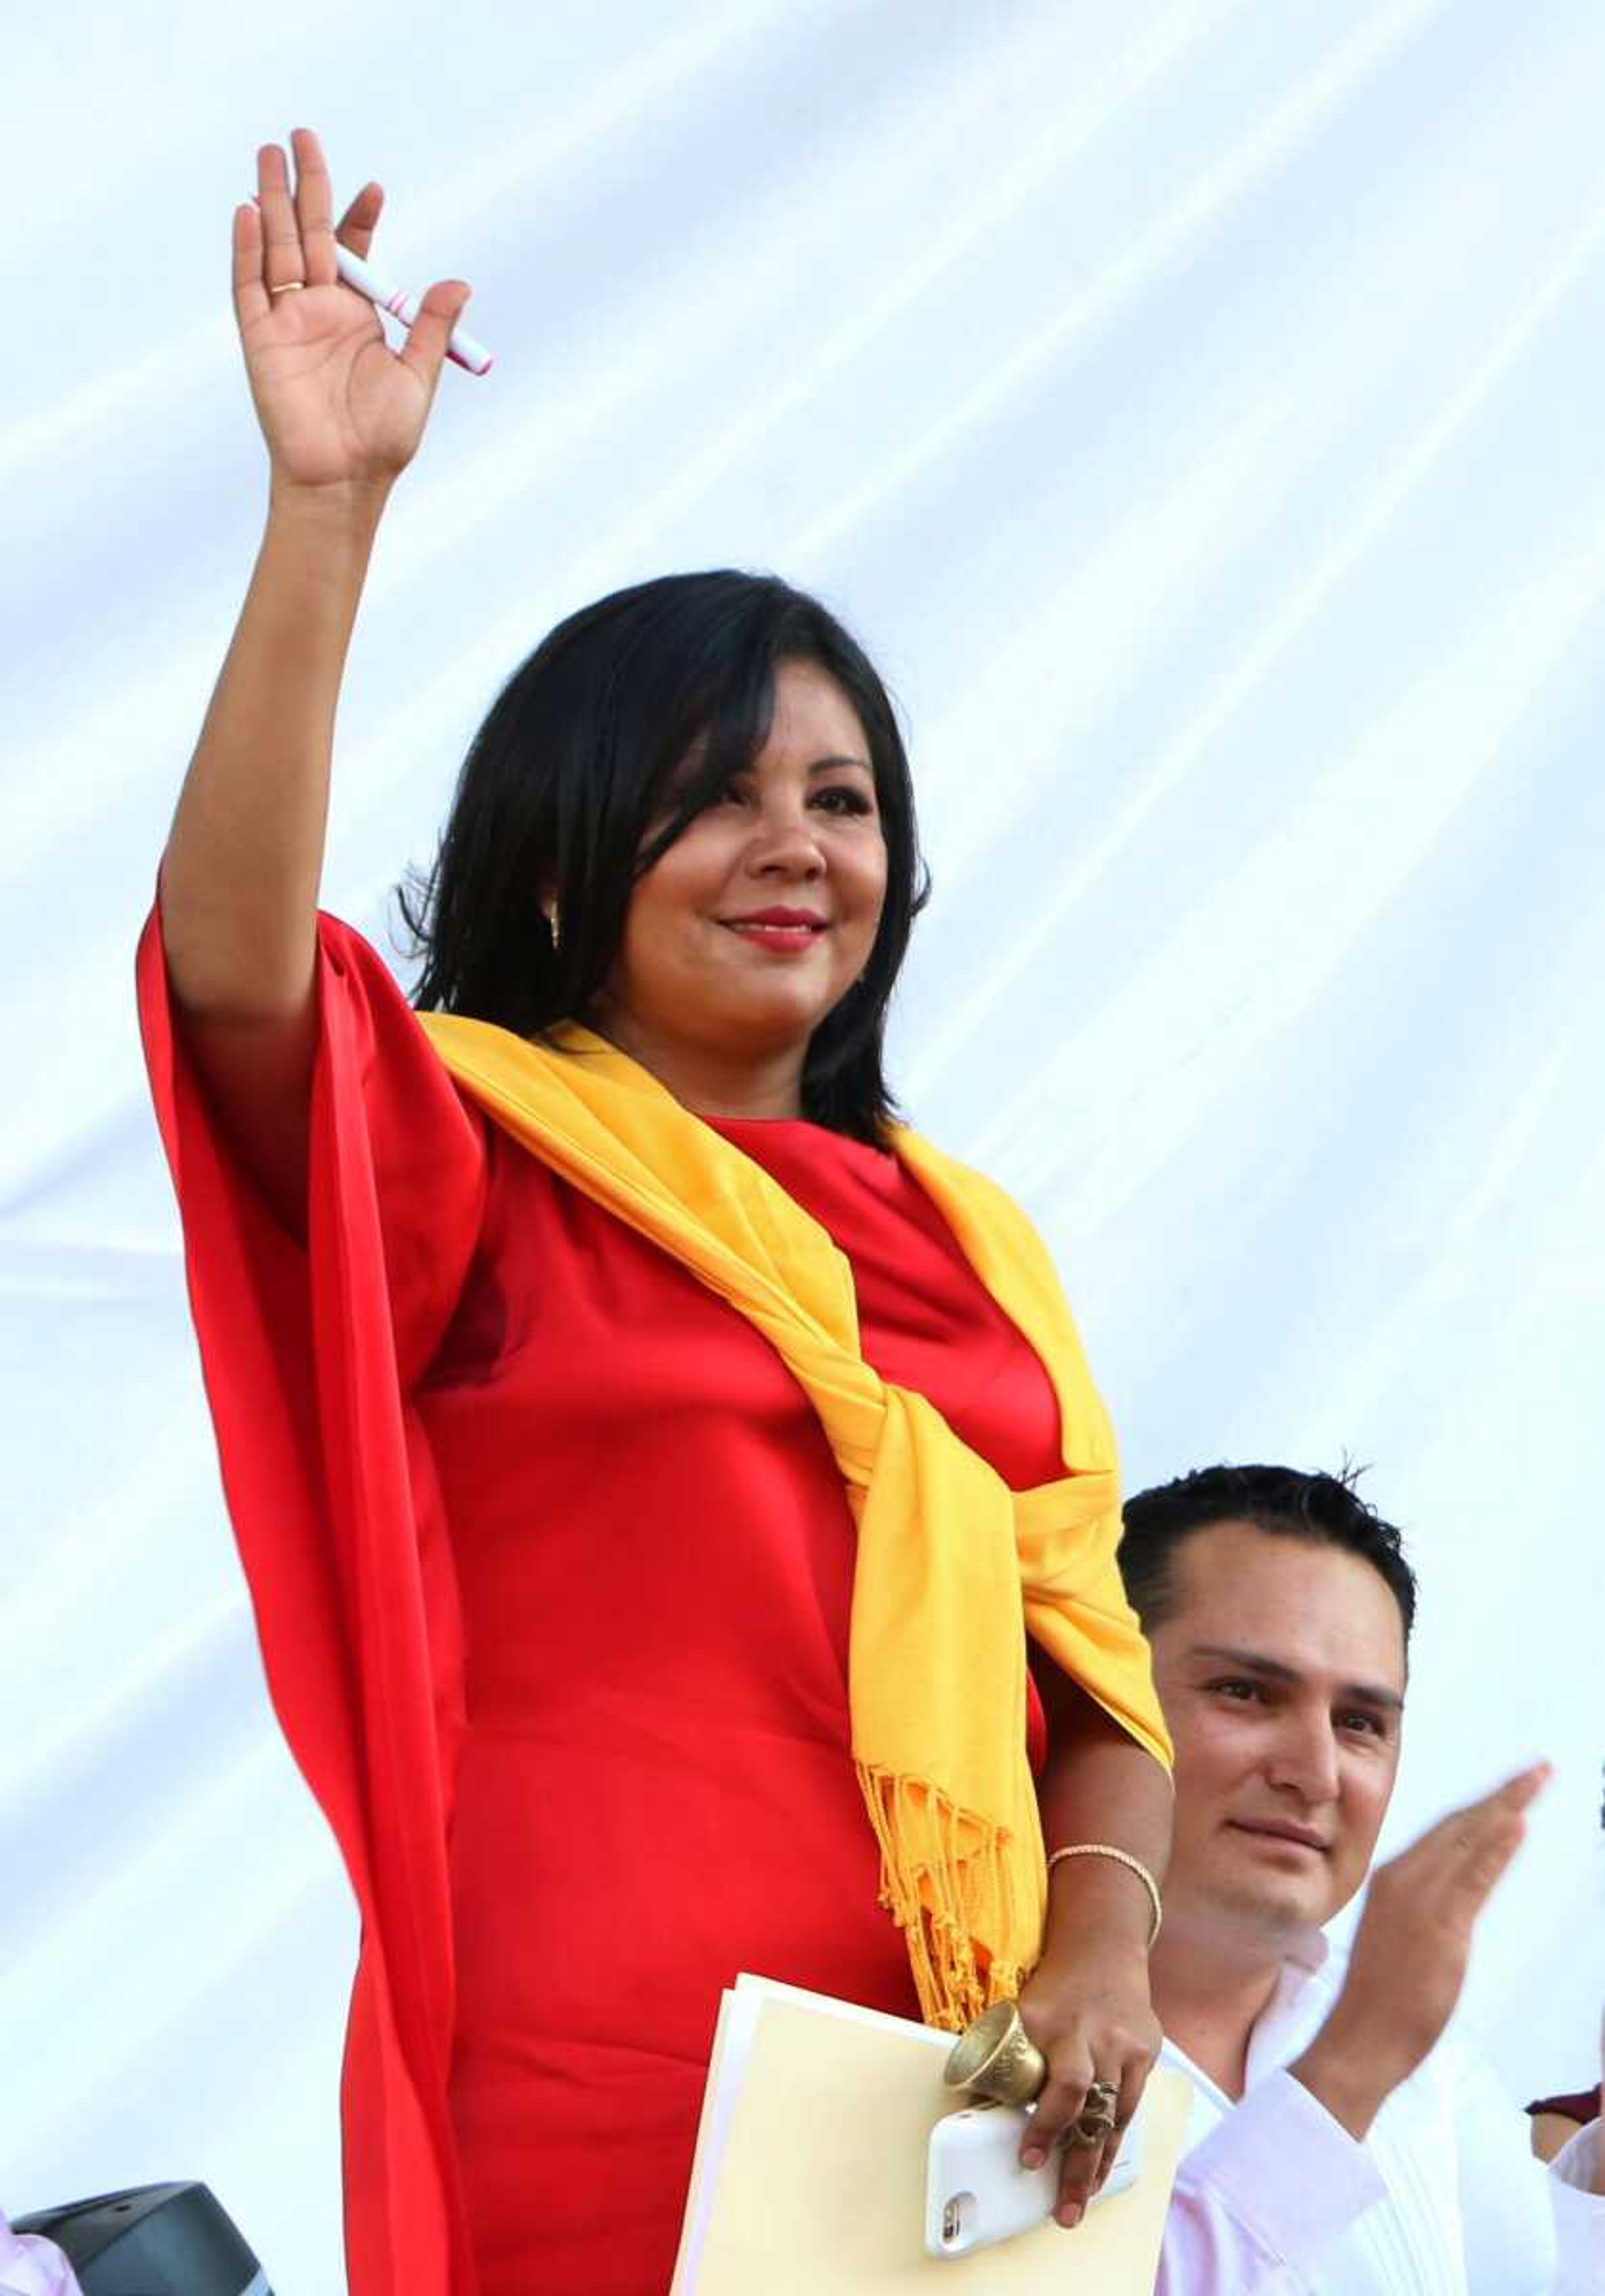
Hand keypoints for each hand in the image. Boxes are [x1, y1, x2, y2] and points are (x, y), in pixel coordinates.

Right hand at [233, 128, 470, 493]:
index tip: (374, 189)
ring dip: (271, 201)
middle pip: (308, 234)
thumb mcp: (417, 375)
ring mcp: (288, 322)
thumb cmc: (382, 437)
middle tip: (302, 137)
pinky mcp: (260, 340)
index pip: (354, 250)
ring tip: (269, 154)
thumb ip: (430, 325)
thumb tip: (460, 282)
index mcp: (357, 315)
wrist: (346, 478)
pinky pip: (249, 287)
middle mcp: (320, 311)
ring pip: (276, 248)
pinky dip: (248, 250)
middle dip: (306, 186)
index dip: (360, 217)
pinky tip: (247, 212)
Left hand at [1016, 1937, 1160, 2229]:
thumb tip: (972, 2099)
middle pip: (1092, 2110)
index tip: (1029, 2159)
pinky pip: (1131, 2108)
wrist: (1102, 1951)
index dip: (1047, 2125)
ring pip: (1115, 2118)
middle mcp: (1095, 2038)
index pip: (1061, 2085)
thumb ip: (1006, 2053)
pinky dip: (1114, 2141)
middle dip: (1076, 2166)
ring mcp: (1125, 2047)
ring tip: (1078, 2202)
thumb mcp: (1023, 2011)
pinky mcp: (1146, 2054)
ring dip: (1096, 2165)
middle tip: (1061, 2210)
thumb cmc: (1055, 1990)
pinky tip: (1100, 2168)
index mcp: (1055, 2025)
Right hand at [1292, 1763, 1548, 2139]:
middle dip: (1502, 1794)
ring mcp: (1420, 1900)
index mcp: (1393, 1879)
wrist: (1360, 2037)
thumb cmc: (1379, 1998)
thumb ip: (1424, 1909)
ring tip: (1536, 1781)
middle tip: (1537, 1770)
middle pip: (1461, 1825)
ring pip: (1470, 1839)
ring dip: (1507, 1806)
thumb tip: (1455, 1897)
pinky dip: (1496, 1847)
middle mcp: (1404, 1879)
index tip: (1511, 1786)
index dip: (1481, 1804)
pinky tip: (1518, 1824)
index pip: (1445, 1831)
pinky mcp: (1440, 1925)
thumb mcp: (1398, 1938)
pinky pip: (1474, 1876)